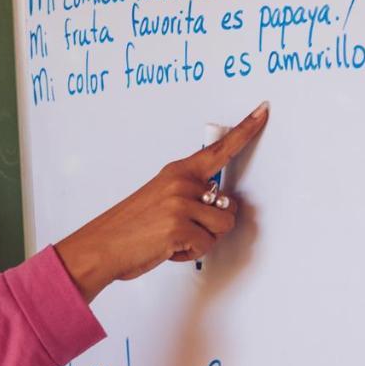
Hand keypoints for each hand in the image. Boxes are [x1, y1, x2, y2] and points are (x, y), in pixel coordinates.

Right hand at [56, 101, 269, 300]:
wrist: (100, 247)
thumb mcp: (159, 198)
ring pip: (222, 227)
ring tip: (174, 239)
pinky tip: (168, 249)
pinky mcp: (179, 228)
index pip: (219, 149)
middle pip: (228, 205)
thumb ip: (188, 194)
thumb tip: (217, 206)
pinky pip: (206, 246)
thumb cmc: (127, 227)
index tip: (263, 111)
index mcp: (177, 172)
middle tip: (182, 228)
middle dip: (211, 224)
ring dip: (202, 240)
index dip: (246, 130)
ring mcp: (181, 204)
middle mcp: (182, 183)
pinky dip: (190, 254)